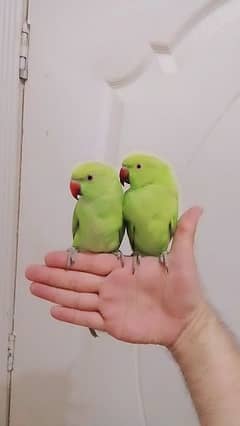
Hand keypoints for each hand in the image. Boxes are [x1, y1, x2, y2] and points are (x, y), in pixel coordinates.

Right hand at [25, 207, 203, 346]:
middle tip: (31, 270)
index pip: (92, 261)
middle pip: (77, 279)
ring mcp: (110, 305)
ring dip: (55, 292)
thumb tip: (196, 209)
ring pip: (77, 298)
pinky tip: (54, 309)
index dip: (71, 259)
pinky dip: (70, 316)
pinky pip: (87, 319)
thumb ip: (183, 234)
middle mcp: (112, 285)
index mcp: (123, 268)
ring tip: (35, 287)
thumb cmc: (185, 291)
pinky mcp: (112, 324)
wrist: (187, 321)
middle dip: (53, 275)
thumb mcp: (184, 260)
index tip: (51, 255)